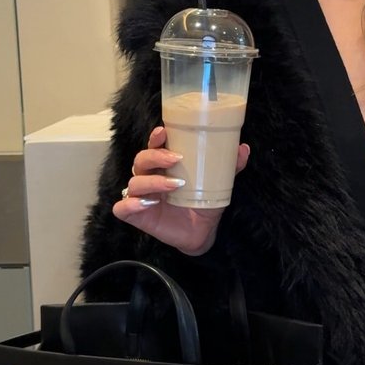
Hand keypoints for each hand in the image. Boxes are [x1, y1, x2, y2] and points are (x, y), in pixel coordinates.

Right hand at [112, 125, 249, 255]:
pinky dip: (130, 204)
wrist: (203, 232)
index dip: (155, 138)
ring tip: (174, 185)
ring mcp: (141, 196)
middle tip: (175, 159)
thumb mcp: (219, 183)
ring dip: (152, 182)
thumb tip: (242, 148)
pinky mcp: (136, 216)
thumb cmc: (204, 202)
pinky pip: (122, 208)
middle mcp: (150, 177)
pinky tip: (147, 204)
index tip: (163, 132)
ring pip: (134, 182)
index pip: (153, 146)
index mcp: (164, 165)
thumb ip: (229, 166)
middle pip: (141, 160)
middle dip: (155, 156)